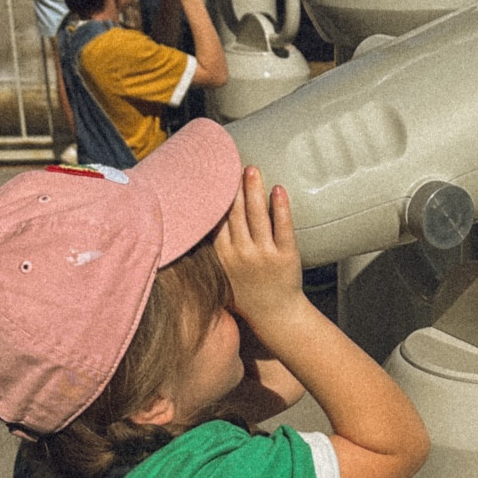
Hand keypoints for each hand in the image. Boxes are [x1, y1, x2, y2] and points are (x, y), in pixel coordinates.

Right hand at [214, 167, 305, 344]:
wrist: (275, 316)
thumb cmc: (245, 295)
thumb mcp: (219, 275)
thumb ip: (207, 253)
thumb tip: (190, 227)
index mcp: (222, 257)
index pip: (215, 222)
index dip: (212, 198)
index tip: (209, 177)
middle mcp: (241, 254)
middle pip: (235, 214)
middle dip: (232, 188)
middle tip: (229, 162)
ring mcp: (264, 255)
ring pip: (257, 216)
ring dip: (253, 190)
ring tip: (251, 169)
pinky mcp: (287, 256)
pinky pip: (283, 227)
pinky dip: (281, 207)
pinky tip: (279, 189)